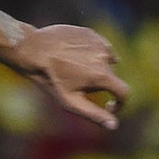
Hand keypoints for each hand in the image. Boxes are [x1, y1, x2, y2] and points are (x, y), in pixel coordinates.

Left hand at [11, 24, 129, 129]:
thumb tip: (114, 125)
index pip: (124, 92)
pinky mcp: (92, 33)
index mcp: (102, 75)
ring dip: (94, 67)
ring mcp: (99, 42)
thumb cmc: (51, 79)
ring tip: (70, 69)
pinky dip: (90, 54)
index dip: (120, 103)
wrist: (34, 50)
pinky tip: (71, 56)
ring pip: (105, 61)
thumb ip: (94, 114)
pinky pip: (97, 47)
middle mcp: (106, 56)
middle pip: (110, 76)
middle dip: (98, 83)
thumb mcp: (71, 101)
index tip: (109, 107)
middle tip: (73, 83)